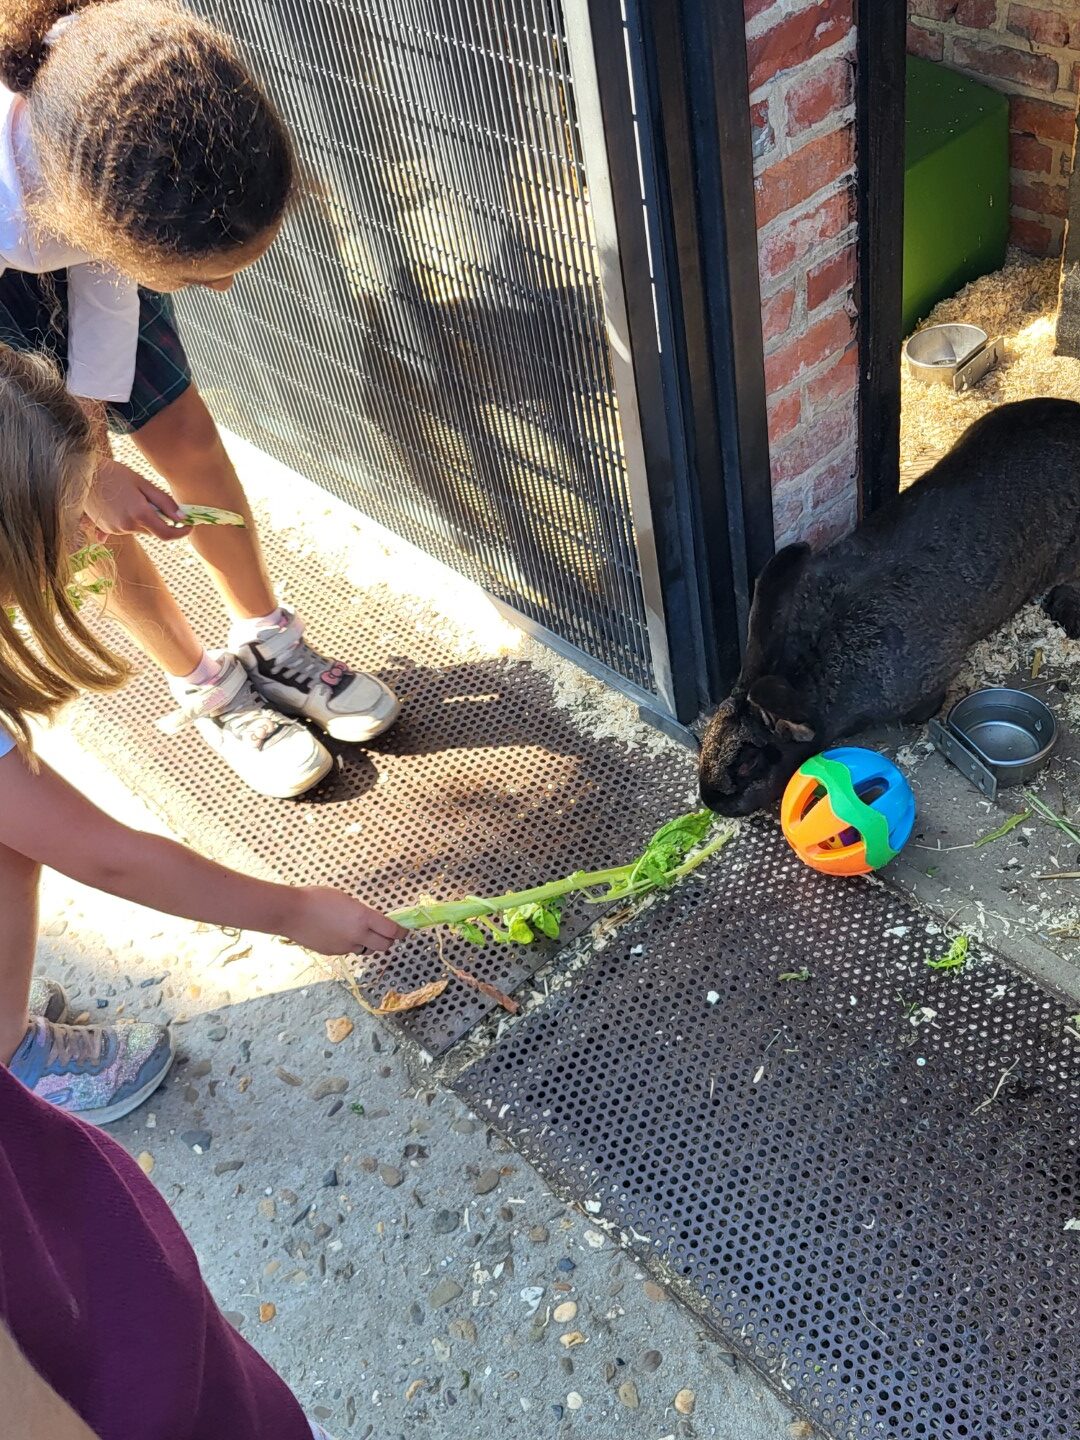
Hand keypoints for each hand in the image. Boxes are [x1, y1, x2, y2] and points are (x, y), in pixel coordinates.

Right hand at [84, 458, 191, 540]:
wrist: (82, 473)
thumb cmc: (114, 474)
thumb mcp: (144, 484)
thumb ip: (165, 502)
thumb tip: (183, 518)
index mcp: (140, 515)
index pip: (167, 534)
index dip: (182, 532)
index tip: (189, 526)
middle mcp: (127, 526)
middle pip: (153, 531)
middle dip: (159, 519)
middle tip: (152, 499)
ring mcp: (115, 529)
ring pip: (139, 529)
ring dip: (142, 518)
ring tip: (129, 496)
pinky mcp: (104, 528)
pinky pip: (124, 528)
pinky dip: (127, 519)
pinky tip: (119, 507)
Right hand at [285, 887, 406, 954]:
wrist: (292, 912)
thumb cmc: (318, 898)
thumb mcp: (346, 899)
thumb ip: (362, 912)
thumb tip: (371, 920)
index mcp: (363, 918)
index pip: (392, 931)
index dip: (401, 932)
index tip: (404, 931)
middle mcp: (358, 935)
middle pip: (384, 946)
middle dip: (387, 941)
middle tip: (385, 933)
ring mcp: (345, 946)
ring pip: (366, 949)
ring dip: (367, 943)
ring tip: (356, 930)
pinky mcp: (334, 953)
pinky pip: (349, 950)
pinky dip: (349, 944)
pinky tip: (337, 932)